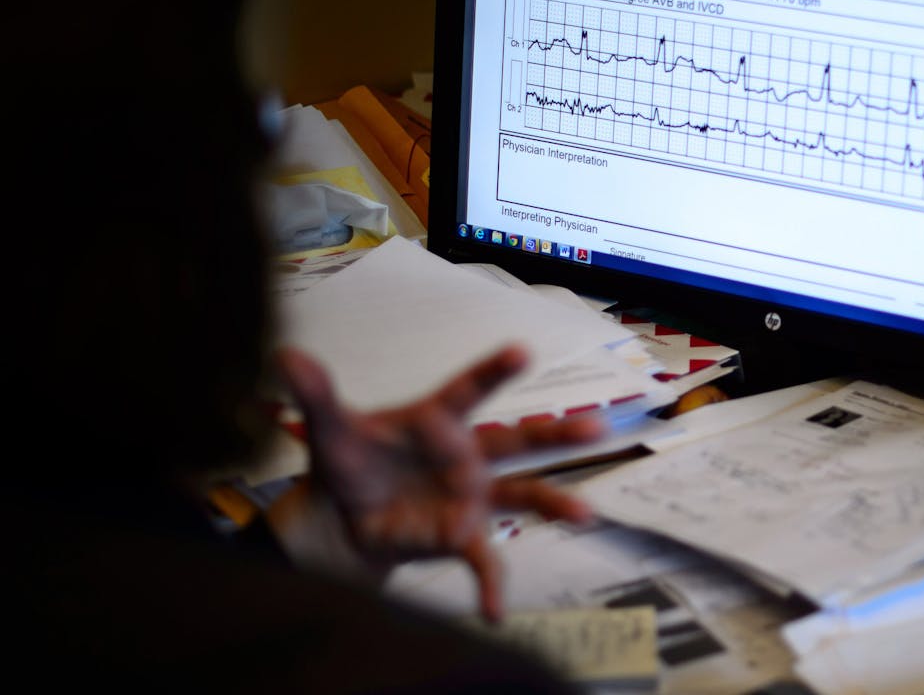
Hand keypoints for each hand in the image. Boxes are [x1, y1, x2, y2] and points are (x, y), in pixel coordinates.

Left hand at [273, 344, 603, 618]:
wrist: (346, 516)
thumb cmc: (351, 460)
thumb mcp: (331, 429)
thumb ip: (315, 394)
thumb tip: (285, 355)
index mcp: (440, 420)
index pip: (470, 391)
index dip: (494, 371)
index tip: (521, 352)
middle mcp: (467, 455)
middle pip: (520, 439)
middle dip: (558, 433)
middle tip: (597, 427)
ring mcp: (472, 495)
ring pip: (523, 495)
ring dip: (554, 502)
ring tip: (585, 512)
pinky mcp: (462, 535)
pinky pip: (485, 561)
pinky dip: (491, 585)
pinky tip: (494, 611)